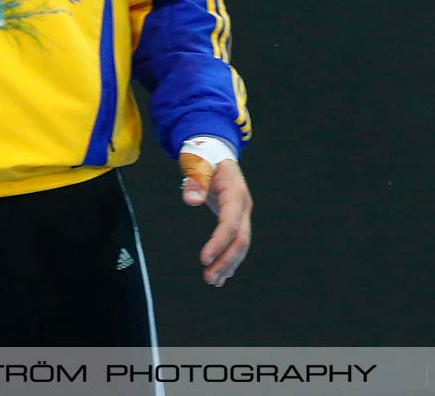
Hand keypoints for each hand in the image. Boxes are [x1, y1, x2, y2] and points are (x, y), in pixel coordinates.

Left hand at [182, 157, 250, 286]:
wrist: (216, 152)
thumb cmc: (204, 157)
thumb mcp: (197, 163)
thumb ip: (194, 180)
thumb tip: (191, 200)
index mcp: (235, 193)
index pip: (230, 223)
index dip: (218, 243)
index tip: (204, 260)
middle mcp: (243, 205)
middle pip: (240, 239)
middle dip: (226, 260)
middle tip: (209, 279)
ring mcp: (242, 212)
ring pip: (241, 243)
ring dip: (228, 264)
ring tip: (213, 281)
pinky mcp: (236, 218)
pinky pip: (236, 241)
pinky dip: (229, 259)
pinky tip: (221, 275)